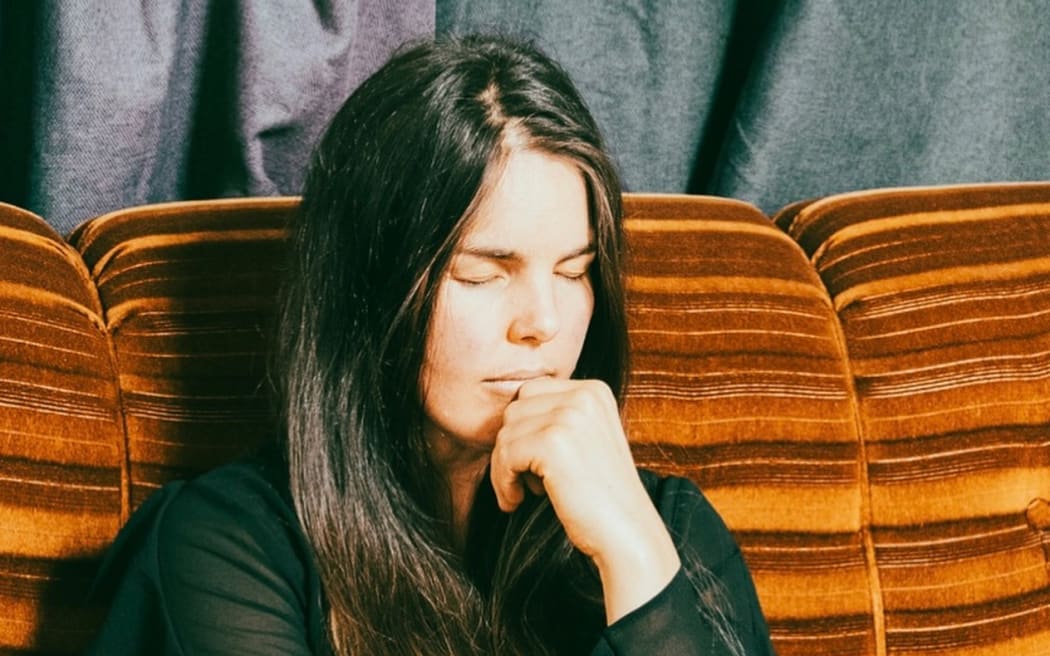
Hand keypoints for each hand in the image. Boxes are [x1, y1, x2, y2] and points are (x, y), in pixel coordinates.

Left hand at [489, 378, 680, 622]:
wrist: (627, 533)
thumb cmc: (602, 495)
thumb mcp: (586, 441)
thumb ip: (556, 419)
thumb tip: (506, 417)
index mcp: (594, 391)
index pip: (531, 393)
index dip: (523, 429)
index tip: (530, 463)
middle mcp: (584, 395)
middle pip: (515, 410)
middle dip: (511, 447)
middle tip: (525, 481)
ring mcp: (569, 416)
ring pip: (505, 433)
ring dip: (504, 467)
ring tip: (523, 492)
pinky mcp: (553, 442)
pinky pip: (505, 454)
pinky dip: (503, 481)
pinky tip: (517, 500)